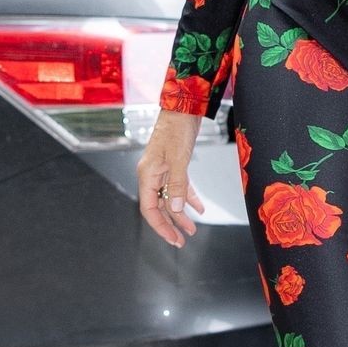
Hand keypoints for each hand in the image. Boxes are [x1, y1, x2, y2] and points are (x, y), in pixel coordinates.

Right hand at [137, 110, 206, 246]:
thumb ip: (178, 185)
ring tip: (193, 229)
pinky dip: (189, 197)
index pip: (149, 208)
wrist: (183, 106)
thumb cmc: (177, 129)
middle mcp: (152, 175)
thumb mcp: (179, 159)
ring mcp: (162, 170)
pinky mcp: (174, 164)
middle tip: (183, 240)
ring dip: (181, 214)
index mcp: (147, 175)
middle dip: (171, 224)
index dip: (160, 226)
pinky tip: (199, 208)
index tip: (173, 239)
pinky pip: (179, 186)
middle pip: (159, 206)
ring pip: (170, 198)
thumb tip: (178, 210)